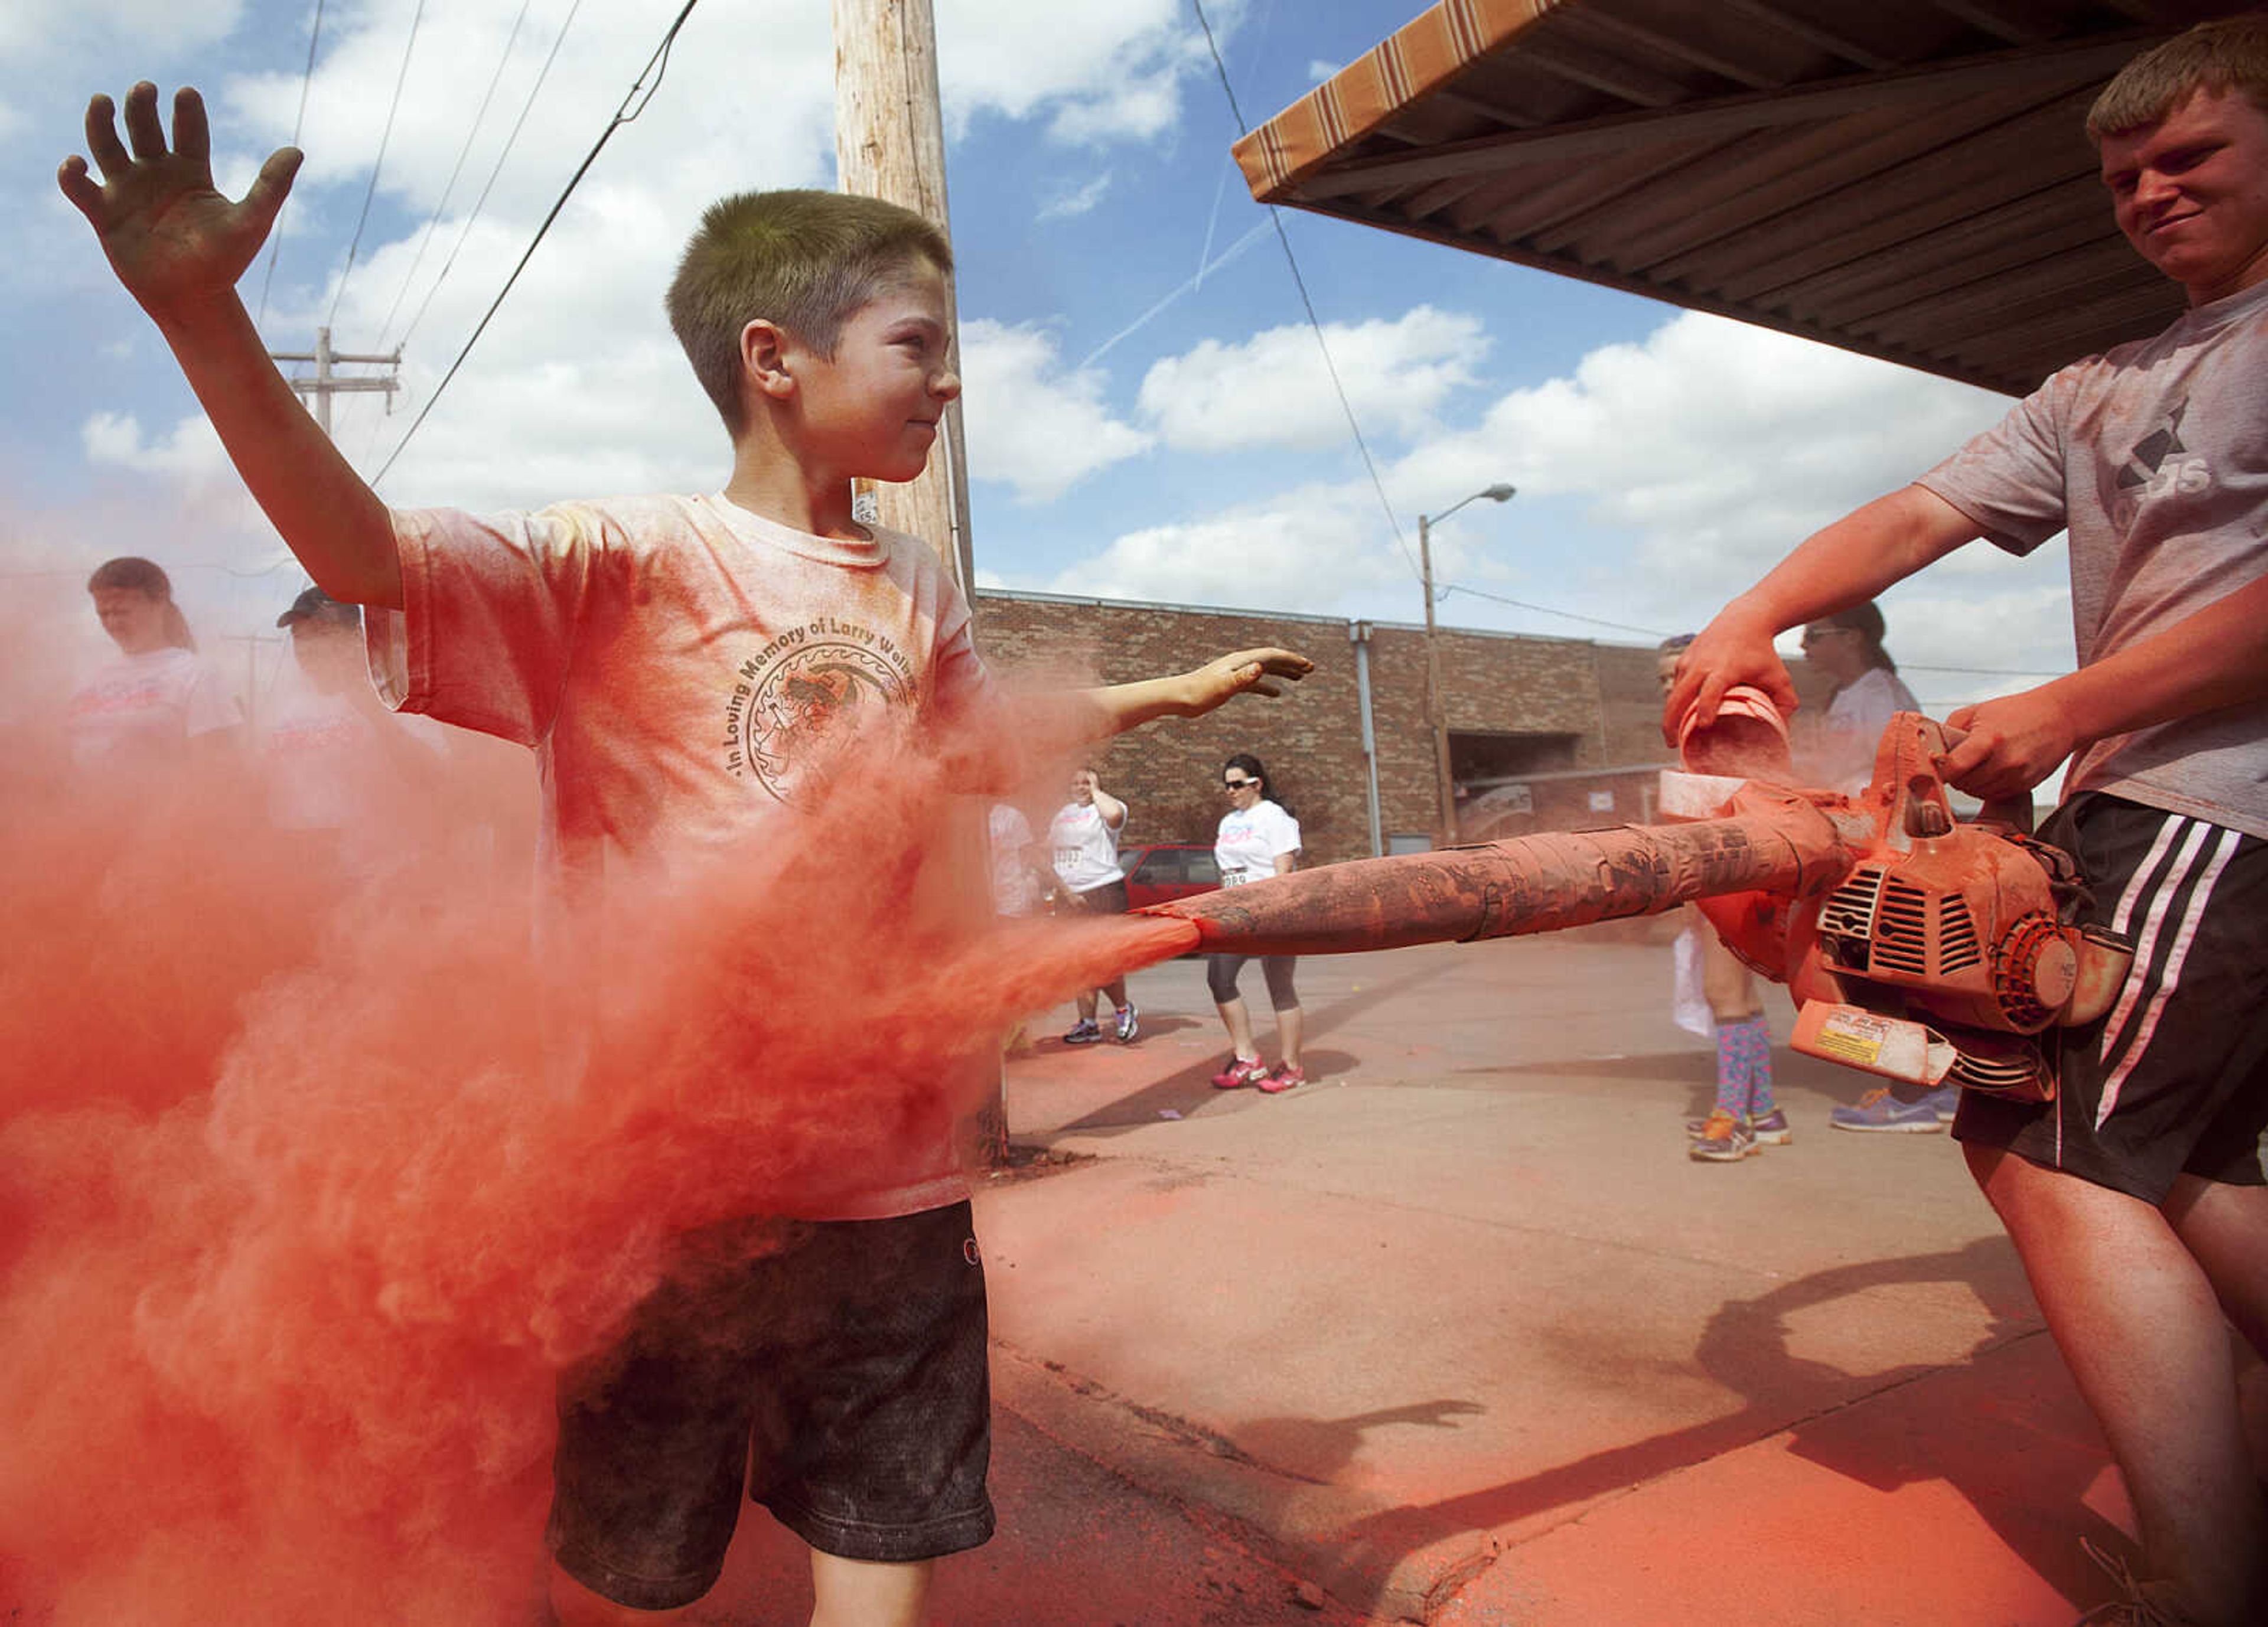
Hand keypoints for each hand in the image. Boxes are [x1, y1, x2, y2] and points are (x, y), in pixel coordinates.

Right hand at [57, 83, 301, 323]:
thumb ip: (271, 187)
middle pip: (143, 127)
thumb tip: (297, 150)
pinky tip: (77, 163)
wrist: (193, 299)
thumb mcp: (250, 222)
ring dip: (101, 121)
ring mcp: (128, 190)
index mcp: (192, 171)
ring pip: (106, 145)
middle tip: (144, 89)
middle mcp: (157, 173)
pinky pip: (80, 187)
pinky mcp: (104, 212)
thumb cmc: (224, 261)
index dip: (187, 111)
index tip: (187, 94)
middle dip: (141, 106)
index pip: (189, 131)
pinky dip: (72, 174)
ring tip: (102, 100)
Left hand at [1179, 647, 1312, 715]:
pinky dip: (1268, 686)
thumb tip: (1260, 668)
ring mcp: (1236, 673)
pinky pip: (1255, 683)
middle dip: (1292, 663)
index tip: (1307, 665)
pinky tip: (1276, 694)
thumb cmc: (1199, 692)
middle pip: (1272, 659)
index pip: (1272, 655)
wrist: (1179, 697)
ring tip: (1300, 678)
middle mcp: (1240, 663)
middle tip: (1311, 668)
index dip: (1291, 659)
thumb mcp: (1223, 685)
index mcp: (1241, 660)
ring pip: (1265, 669)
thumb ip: (1242, 677)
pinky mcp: (1231, 685)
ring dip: (1283, 672)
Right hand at [1661, 609, 1796, 743]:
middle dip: (1671, 722)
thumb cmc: (1763, 653)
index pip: (1711, 691)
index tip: (1703, 727)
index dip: (1706, 709)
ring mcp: (1689, 661)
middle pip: (1679, 696)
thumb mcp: (1779, 677)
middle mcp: (1702, 664)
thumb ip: (1785, 704)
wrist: (1744, 620)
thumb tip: (1782, 730)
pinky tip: (1681, 715)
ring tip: (1674, 735)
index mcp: (1726, 669)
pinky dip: (1677, 702)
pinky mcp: (1682, 660)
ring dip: (1671, 715)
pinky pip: (1676, 686)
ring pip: (1674, 694)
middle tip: (1672, 744)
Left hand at [1938, 689, 2077, 799]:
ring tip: (1978, 763)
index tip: (1935, 765)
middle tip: (1959, 761)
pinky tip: (1993, 769)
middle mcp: (2005, 762)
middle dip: (1955, 775)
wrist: (2061, 717)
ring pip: (1976, 793)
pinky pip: (1994, 795)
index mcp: (1989, 740)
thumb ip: (1948, 730)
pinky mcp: (2026, 786)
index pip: (1953, 768)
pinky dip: (1987, 787)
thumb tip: (1929, 751)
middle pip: (1962, 784)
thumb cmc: (2017, 712)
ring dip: (1970, 782)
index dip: (1940, 769)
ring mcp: (2017, 777)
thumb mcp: (1977, 712)